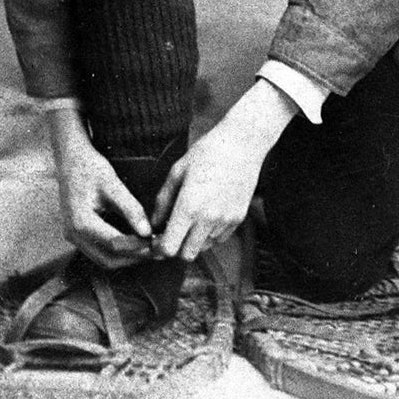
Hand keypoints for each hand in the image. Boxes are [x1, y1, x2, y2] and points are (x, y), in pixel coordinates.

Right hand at [47, 108, 152, 268]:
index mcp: (80, 222)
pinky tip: (135, 243)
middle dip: (134, 258)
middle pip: (108, 259)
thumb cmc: (90, 167)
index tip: (158, 243)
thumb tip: (147, 231)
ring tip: (150, 248)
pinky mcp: (77, 235)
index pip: (114, 244)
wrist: (70, 159)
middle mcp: (73, 235)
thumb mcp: (112, 183)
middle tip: (158, 250)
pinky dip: (118, 251)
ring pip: (103, 259)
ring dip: (127, 258)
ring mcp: (73, 237)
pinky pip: (99, 251)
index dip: (138, 247)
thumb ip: (130, 207)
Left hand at [151, 80, 297, 261]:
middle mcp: (208, 218)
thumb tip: (155, 223)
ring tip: (194, 218)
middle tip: (174, 232)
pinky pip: (220, 238)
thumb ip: (163, 201)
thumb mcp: (177, 171)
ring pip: (204, 247)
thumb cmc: (208, 151)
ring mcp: (226, 220)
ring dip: (195, 240)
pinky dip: (211, 233)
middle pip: (186, 255)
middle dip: (177, 247)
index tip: (158, 239)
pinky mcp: (239, 218)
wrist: (243, 142)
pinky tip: (209, 213)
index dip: (159, 247)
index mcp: (189, 206)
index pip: (169, 248)